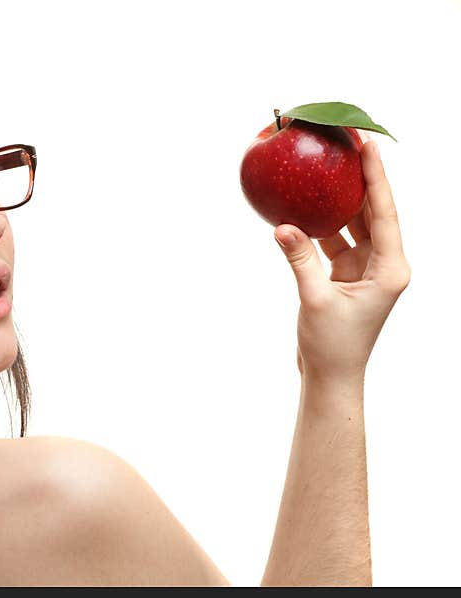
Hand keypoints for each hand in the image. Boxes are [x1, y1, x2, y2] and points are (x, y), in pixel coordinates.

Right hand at [273, 139, 410, 379]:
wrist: (331, 376)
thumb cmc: (332, 346)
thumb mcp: (315, 300)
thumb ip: (300, 260)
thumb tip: (283, 226)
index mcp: (389, 269)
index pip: (384, 213)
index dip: (376, 177)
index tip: (367, 145)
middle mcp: (383, 264)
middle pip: (374, 212)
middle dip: (361, 179)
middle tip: (347, 145)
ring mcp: (365, 269)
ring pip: (355, 224)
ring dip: (341, 199)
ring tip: (329, 167)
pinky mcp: (346, 274)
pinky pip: (335, 240)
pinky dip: (321, 225)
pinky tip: (307, 205)